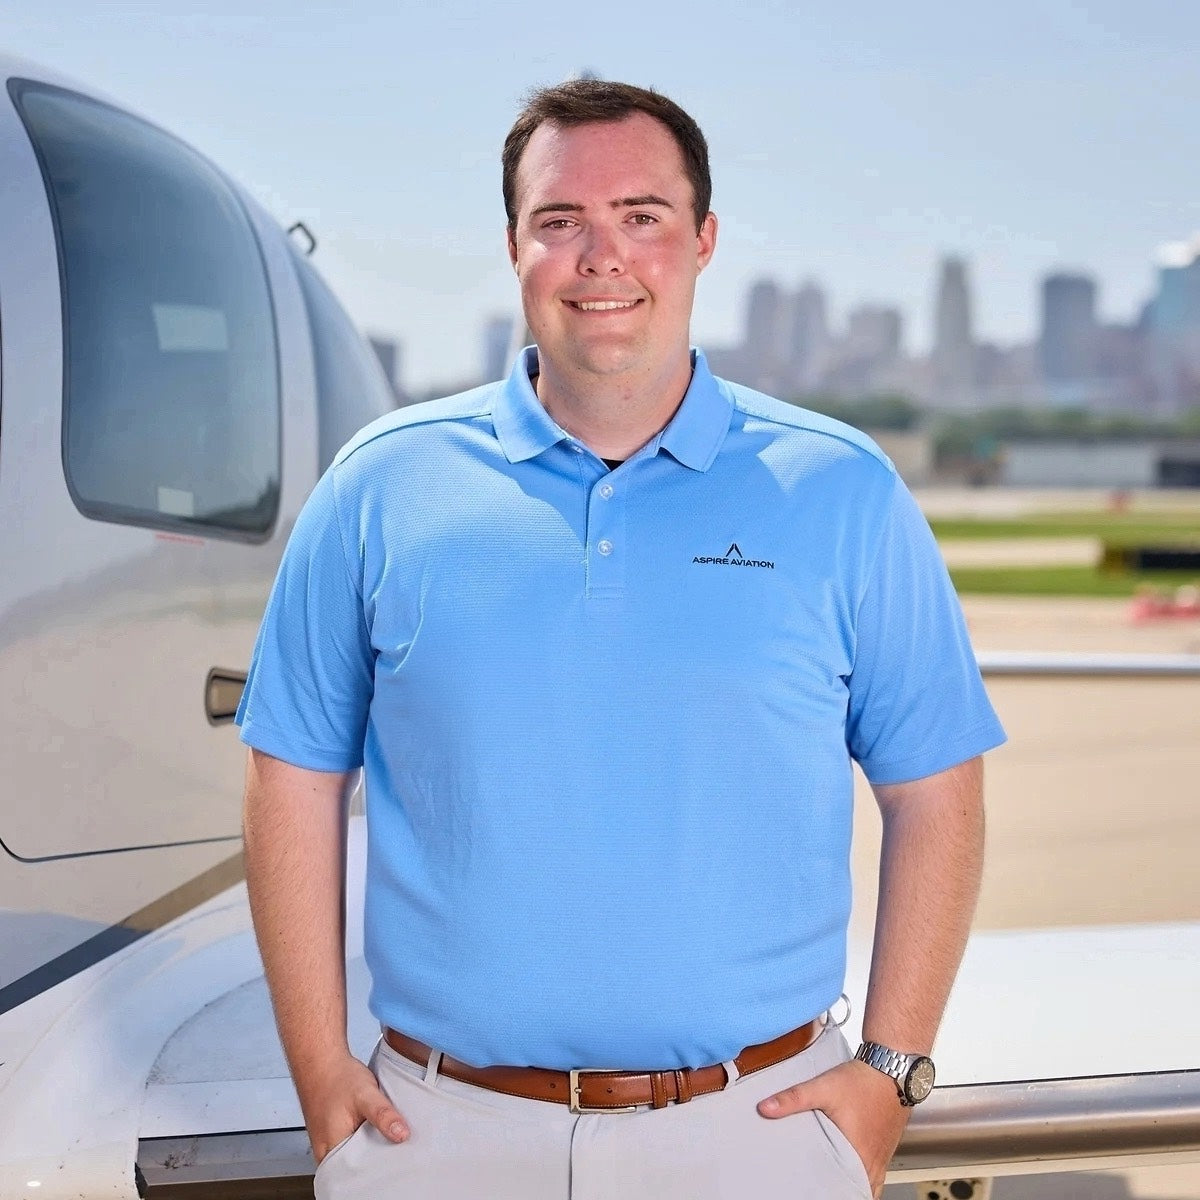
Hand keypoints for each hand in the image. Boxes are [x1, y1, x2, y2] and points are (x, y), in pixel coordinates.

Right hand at [299, 1052, 409, 1163]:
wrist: (322, 1061)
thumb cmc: (337, 1078)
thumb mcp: (365, 1094)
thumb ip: (383, 1115)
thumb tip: (402, 1135)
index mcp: (331, 1151)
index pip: (357, 1177)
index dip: (377, 1173)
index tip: (397, 1165)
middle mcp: (326, 1153)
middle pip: (356, 1171)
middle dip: (376, 1163)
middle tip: (396, 1151)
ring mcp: (328, 1146)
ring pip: (354, 1159)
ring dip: (371, 1151)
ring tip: (388, 1141)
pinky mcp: (334, 1136)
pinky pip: (351, 1148)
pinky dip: (365, 1142)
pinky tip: (376, 1132)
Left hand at [757, 1058, 909, 1198]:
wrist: (892, 1066)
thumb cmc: (863, 1079)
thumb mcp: (823, 1087)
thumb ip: (793, 1099)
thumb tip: (765, 1108)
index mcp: (858, 1153)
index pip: (845, 1190)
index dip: (830, 1194)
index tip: (815, 1193)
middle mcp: (873, 1160)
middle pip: (856, 1190)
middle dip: (839, 1192)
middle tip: (820, 1190)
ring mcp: (882, 1156)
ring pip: (869, 1185)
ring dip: (853, 1186)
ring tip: (834, 1187)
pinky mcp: (886, 1147)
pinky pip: (876, 1175)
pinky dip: (864, 1178)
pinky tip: (854, 1172)